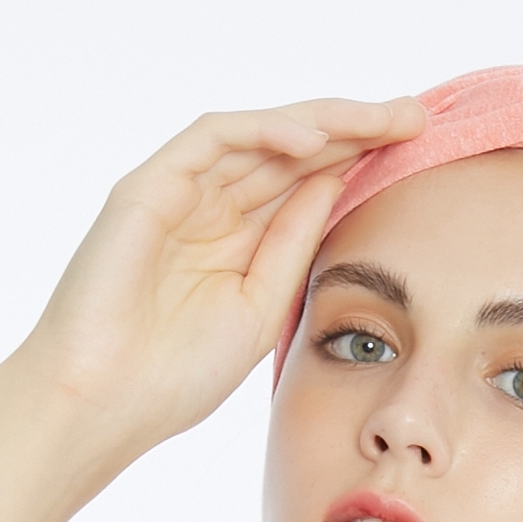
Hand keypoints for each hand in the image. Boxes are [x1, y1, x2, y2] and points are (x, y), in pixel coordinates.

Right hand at [11, 97, 425, 467]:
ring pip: (258, 135)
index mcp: (238, 243)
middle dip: (355, 129)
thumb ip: (293, 246)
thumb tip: (336, 183)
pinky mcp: (148, 186)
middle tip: (415, 116)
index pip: (305, 183)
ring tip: (379, 119)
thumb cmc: (173, 376)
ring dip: (322, 121)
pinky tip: (313, 139)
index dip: (359, 162)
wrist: (104, 404)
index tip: (418, 154)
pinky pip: (212, 138)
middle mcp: (210, 209)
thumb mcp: (260, 308)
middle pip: (290, 150)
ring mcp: (178, 194)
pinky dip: (263, 130)